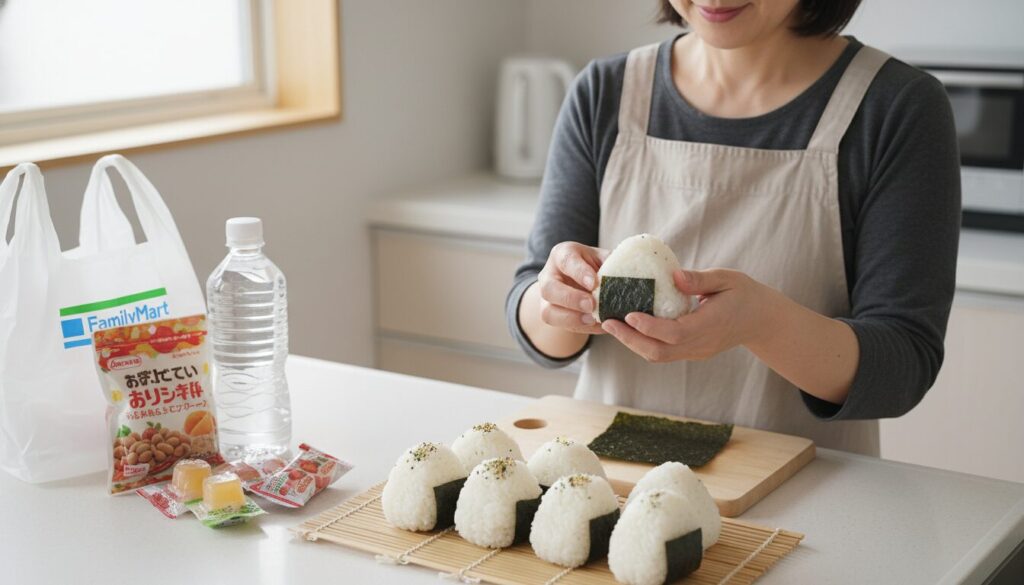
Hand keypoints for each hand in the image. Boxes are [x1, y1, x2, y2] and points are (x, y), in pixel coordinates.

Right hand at [535, 241, 608, 335]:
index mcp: (563, 254)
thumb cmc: (595, 266)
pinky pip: (561, 326)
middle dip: (570, 299)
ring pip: (548, 312)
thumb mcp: (603, 259)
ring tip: (592, 320)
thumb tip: (629, 271)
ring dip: (571, 318)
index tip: (594, 283)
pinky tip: (597, 326)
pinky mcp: (551, 315)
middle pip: (549, 289)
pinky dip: (580, 328)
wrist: (580, 281)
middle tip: (591, 305)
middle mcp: (549, 275)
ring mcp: (546, 298)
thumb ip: (612, 264)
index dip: (579, 272)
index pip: (566, 261)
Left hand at [601, 269, 777, 362]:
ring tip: (612, 325)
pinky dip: (643, 342)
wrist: (762, 321)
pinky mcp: (692, 352)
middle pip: (659, 351)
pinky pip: (663, 352)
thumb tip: (673, 276)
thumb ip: (700, 279)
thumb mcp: (727, 279)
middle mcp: (701, 344)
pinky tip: (629, 328)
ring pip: (658, 356)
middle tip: (607, 321)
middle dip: (630, 339)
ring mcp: (696, 352)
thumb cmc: (744, 294)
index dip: (649, 326)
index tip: (628, 314)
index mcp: (710, 325)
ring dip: (633, 343)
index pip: (674, 333)